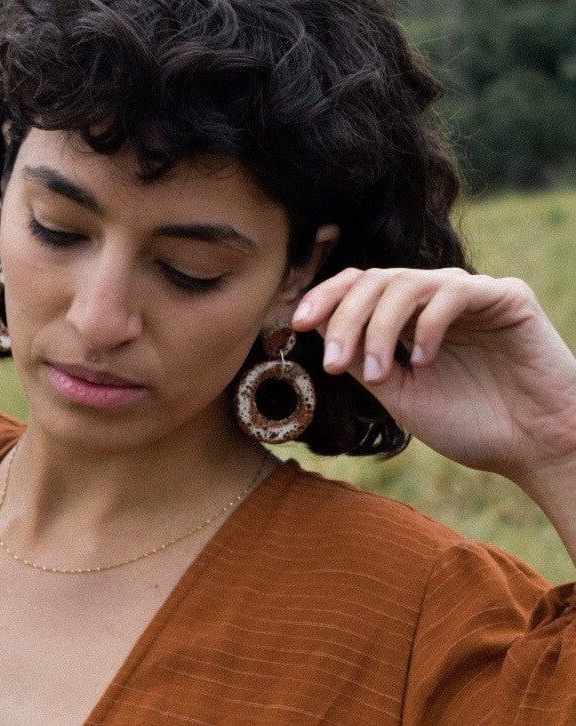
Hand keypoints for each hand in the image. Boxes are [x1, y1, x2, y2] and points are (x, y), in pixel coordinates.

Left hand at [292, 267, 575, 492]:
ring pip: (406, 283)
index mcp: (408, 319)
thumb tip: (316, 328)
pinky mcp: (506, 297)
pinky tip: (424, 360)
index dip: (325, 297)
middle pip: (374, 281)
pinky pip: (453, 293)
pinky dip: (427, 325)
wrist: (532, 448)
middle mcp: (435, 299)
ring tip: (380, 373)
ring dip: (380, 327)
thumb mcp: (399, 393)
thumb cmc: (468, 424)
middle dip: (345, 318)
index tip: (296, 322)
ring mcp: (470, 294)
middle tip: (335, 363)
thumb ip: (362, 359)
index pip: (359, 287)